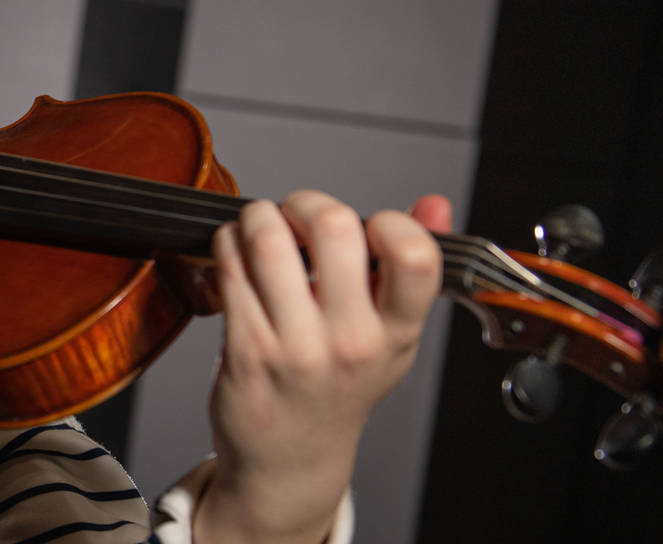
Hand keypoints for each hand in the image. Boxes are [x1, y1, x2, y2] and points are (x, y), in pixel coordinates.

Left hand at [195, 191, 449, 543]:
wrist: (290, 461)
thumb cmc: (339, 388)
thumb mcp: (390, 336)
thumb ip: (412, 269)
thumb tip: (435, 204)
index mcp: (396, 333)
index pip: (414, 255)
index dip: (389, 221)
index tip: (366, 226)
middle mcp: (350, 342)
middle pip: (334, 227)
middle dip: (307, 202)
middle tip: (297, 215)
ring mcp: (295, 347)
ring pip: (268, 240)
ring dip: (258, 217)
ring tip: (261, 229)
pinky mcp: (245, 349)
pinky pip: (230, 268)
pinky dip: (227, 244)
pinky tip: (235, 255)